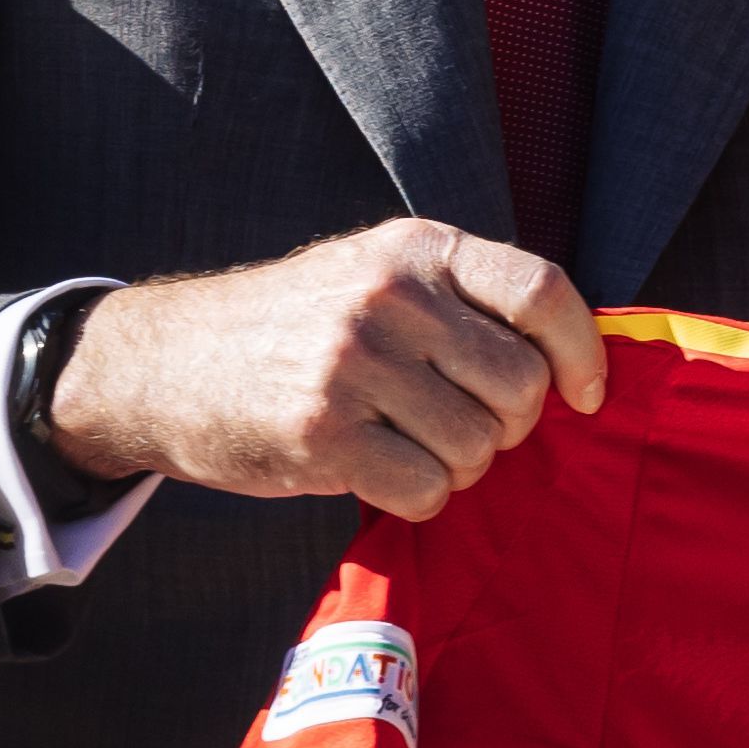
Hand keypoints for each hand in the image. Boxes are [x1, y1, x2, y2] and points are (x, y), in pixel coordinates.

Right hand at [42, 218, 610, 517]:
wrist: (163, 363)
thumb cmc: (291, 329)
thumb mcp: (373, 274)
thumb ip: (460, 301)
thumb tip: (569, 365)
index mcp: (416, 248)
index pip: (542, 290)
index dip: (582, 351)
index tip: (585, 395)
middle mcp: (390, 296)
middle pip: (520, 384)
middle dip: (506, 427)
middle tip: (459, 428)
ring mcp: (355, 364)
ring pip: (478, 448)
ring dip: (457, 468)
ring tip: (407, 448)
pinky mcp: (324, 433)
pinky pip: (427, 490)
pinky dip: (418, 499)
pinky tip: (379, 475)